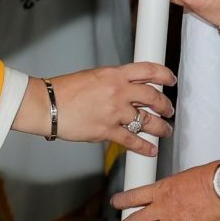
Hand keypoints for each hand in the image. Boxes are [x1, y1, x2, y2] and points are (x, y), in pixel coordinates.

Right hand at [20, 62, 176, 156]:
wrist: (48, 105)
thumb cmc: (65, 91)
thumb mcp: (94, 76)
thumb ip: (113, 81)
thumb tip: (128, 87)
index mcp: (115, 74)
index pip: (148, 70)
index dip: (164, 75)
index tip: (171, 80)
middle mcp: (118, 91)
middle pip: (153, 97)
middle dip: (165, 105)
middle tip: (169, 110)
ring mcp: (114, 112)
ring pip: (147, 120)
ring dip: (161, 127)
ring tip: (165, 130)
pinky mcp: (107, 131)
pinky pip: (132, 140)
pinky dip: (144, 147)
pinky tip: (151, 149)